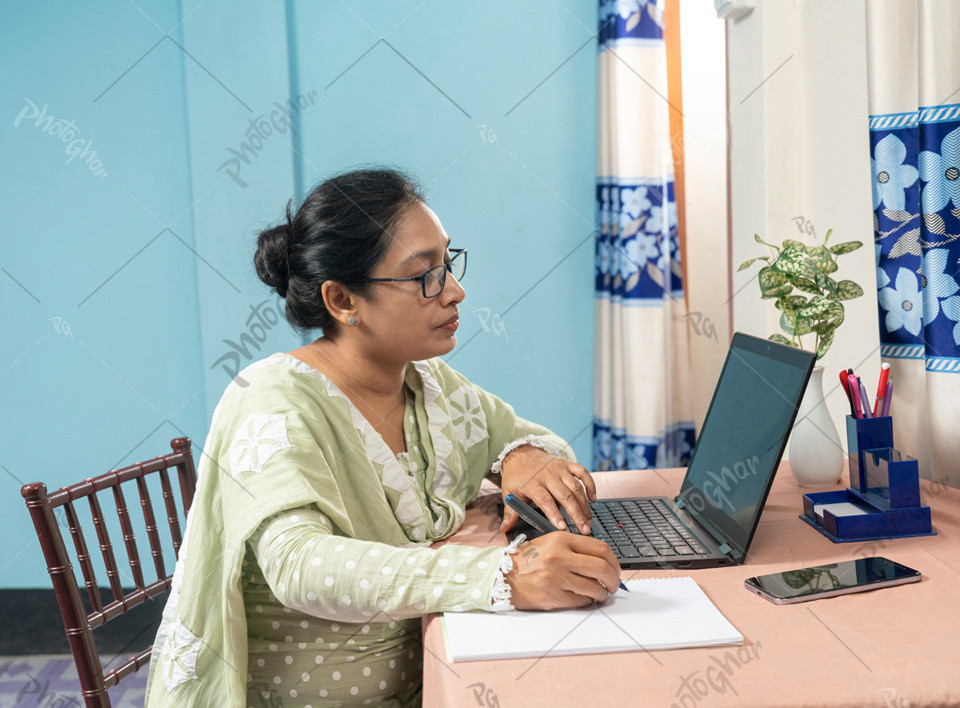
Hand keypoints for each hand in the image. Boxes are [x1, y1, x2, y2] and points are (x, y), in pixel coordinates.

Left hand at [499, 445, 596, 534]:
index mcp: (532, 484)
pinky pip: (582, 472)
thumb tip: (504, 530)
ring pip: (576, 487)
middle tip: (584, 530)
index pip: (545, 500)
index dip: (555, 514)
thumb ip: (510, 513)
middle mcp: (548, 475)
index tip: (563, 528)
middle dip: (576, 514)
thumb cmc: (516, 476)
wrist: (519, 452)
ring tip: (588, 521)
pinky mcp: (567, 464)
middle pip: (565, 496)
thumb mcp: (509, 493)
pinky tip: (593, 499)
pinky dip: (590, 484)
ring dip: (584, 505)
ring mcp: (559, 469)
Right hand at [505, 532, 621, 608]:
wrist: (504, 575)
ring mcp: (556, 577)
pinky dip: (588, 601)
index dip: (614, 561)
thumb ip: (575, 548)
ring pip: (594, 587)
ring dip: (602, 593)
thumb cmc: (529, 560)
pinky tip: (585, 598)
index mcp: (561, 540)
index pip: (600, 548)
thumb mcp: (551, 543)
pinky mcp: (553, 596)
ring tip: (601, 593)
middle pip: (601, 568)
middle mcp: (559, 557)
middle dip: (613, 579)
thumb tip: (604, 561)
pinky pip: (581, 600)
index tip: (616, 568)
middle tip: (613, 584)